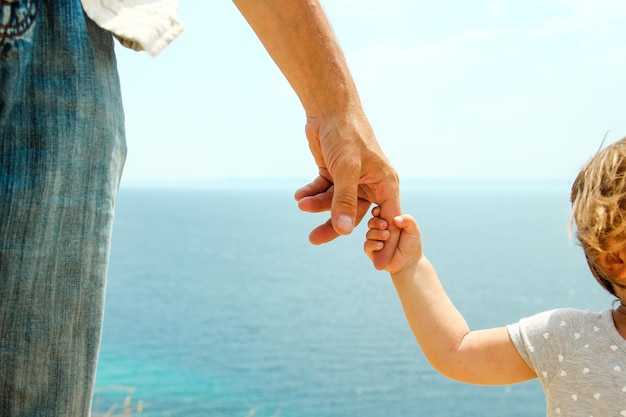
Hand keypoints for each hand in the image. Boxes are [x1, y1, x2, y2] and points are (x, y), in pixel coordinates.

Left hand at [294, 113, 400, 268]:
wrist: (329, 108)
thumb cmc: (347, 134)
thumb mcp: (347, 169)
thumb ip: (344, 201)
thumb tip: (343, 231)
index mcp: (385, 184)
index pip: (387, 219)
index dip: (382, 241)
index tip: (376, 265)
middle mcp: (370, 184)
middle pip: (354, 215)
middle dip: (333, 226)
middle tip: (313, 240)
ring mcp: (351, 180)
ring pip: (335, 204)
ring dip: (317, 205)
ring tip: (301, 203)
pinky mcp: (334, 173)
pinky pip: (323, 191)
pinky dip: (311, 194)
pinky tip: (300, 195)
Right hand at [364, 206, 421, 274]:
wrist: (410, 262)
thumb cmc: (412, 244)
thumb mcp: (413, 230)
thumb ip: (408, 220)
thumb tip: (395, 219)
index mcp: (387, 222)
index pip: (378, 213)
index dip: (377, 211)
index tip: (379, 211)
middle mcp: (379, 230)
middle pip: (371, 222)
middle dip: (376, 222)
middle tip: (385, 225)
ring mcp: (374, 240)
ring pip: (369, 233)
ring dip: (377, 233)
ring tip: (387, 236)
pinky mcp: (372, 251)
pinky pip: (367, 245)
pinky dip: (373, 244)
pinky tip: (381, 245)